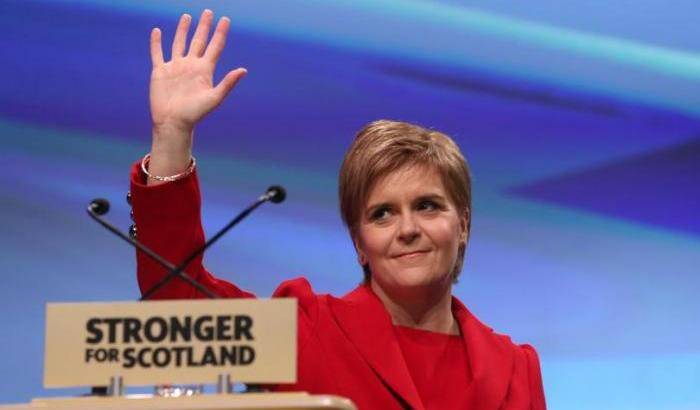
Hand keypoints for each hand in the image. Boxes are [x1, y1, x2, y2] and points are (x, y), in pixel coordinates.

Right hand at [147, 10, 245, 182]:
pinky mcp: (160, 71)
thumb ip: (228, 83)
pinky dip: (156, 42)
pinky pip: (158, 53)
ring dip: (183, 30)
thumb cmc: (195, 114)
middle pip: (199, 41)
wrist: (173, 123)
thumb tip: (243, 70)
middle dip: (204, 27)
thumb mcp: (214, 98)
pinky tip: (157, 31)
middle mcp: (191, 66)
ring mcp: (175, 67)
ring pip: (179, 43)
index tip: (225, 19)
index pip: (215, 47)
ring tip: (187, 16)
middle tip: (208, 12)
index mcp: (205, 70)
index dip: (220, 33)